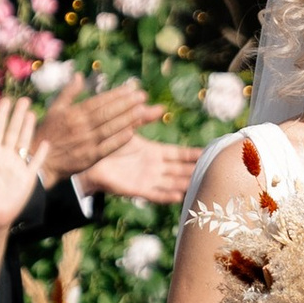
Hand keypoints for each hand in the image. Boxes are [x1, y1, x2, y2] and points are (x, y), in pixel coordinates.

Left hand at [0, 91, 45, 234]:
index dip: (2, 115)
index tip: (6, 100)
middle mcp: (5, 157)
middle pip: (13, 132)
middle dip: (18, 116)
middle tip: (24, 99)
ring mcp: (17, 167)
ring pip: (24, 143)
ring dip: (28, 129)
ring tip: (31, 114)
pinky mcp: (27, 179)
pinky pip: (35, 164)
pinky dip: (40, 154)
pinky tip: (45, 143)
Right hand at [34, 78, 155, 182]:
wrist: (41, 160)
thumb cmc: (47, 133)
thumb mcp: (55, 109)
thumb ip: (69, 92)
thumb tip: (80, 76)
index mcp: (74, 113)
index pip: (98, 101)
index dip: (116, 94)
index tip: (131, 88)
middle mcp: (81, 126)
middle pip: (107, 113)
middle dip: (126, 103)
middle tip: (142, 96)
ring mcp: (86, 142)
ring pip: (110, 128)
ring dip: (127, 119)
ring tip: (142, 110)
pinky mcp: (89, 158)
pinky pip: (107, 148)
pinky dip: (119, 140)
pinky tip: (132, 133)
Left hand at [75, 130, 203, 204]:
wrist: (88, 160)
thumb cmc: (107, 144)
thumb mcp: (127, 128)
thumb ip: (142, 119)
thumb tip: (159, 107)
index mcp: (154, 152)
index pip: (179, 154)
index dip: (194, 154)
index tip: (210, 152)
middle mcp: (154, 167)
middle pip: (180, 169)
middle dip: (196, 170)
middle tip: (215, 170)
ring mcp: (147, 179)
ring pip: (172, 182)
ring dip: (186, 184)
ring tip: (202, 185)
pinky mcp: (137, 189)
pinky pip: (155, 194)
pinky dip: (167, 195)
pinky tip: (179, 195)